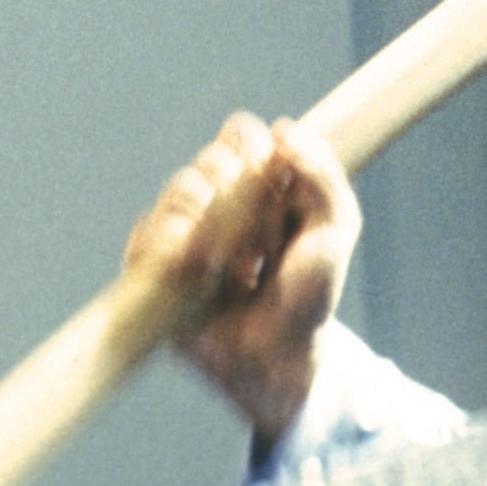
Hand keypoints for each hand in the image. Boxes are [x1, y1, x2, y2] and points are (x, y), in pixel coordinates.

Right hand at [123, 111, 360, 439]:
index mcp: (258, 180)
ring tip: (237, 264)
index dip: (252, 146)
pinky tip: (205, 275)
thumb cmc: (309, 294)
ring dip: (216, 223)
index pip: (239, 133)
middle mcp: (216, 197)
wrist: (277, 357)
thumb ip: (322, 174)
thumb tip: (281, 128)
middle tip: (265, 240)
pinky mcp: (152, 263)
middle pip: (210, 159)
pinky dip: (178, 248)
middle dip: (243, 194)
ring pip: (181, 190)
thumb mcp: (336, 228)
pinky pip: (150, 234)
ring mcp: (182, 228)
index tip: (274, 175)